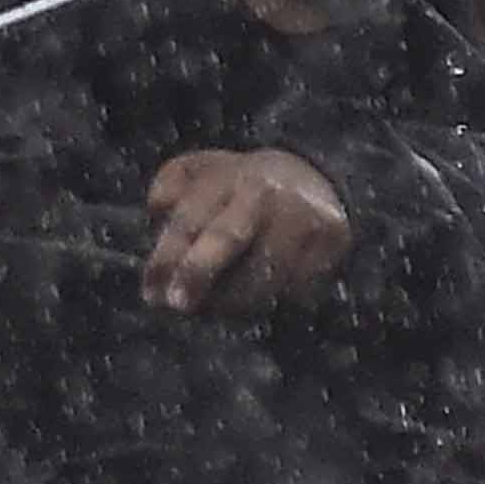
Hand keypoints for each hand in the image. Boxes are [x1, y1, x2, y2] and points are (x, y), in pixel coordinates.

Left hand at [142, 146, 350, 315]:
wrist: (312, 179)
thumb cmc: (237, 189)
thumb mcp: (199, 173)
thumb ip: (170, 186)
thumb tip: (158, 209)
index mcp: (228, 175)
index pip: (190, 219)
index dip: (167, 258)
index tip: (152, 294)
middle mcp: (266, 191)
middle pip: (227, 236)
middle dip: (198, 273)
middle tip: (179, 305)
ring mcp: (302, 215)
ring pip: (262, 271)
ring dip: (232, 300)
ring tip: (215, 311)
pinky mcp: (332, 240)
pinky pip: (297, 285)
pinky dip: (272, 301)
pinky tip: (254, 304)